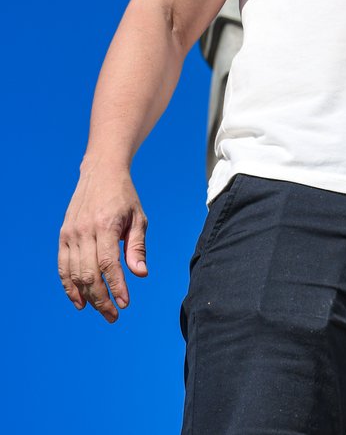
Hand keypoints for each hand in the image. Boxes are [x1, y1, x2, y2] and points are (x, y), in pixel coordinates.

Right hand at [58, 164, 148, 323]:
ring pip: (74, 274)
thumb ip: (137, 247)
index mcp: (105, 224)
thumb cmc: (124, 197)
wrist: (101, 172)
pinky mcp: (63, 235)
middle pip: (89, 274)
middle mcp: (84, 230)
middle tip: (114, 315)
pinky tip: (80, 302)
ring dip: (87, 297)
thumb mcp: (138, 218)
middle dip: (102, 299)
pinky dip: (69, 287)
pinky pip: (63, 267)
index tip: (125, 304)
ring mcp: (70, 233)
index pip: (108, 263)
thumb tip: (140, 274)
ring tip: (102, 310)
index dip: (116, 286)